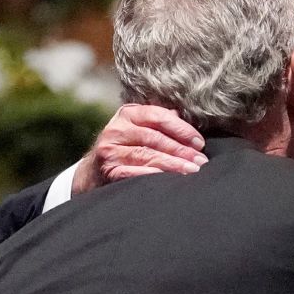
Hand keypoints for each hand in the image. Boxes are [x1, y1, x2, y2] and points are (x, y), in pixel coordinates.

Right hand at [72, 104, 208, 195]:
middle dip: (181, 150)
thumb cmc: (126, 148)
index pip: (158, 116)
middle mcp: (116, 129)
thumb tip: (184, 115)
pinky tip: (168, 179)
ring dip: (172, 164)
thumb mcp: (139, 128)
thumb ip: (159, 120)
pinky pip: (133, 172)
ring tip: (192, 171)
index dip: (181, 129)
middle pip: (154, 138)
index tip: (199, 143)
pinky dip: (152, 175)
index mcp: (127, 113)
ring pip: (146, 155)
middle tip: (200, 161)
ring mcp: (110, 150)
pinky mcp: (108, 170)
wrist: (93, 172)